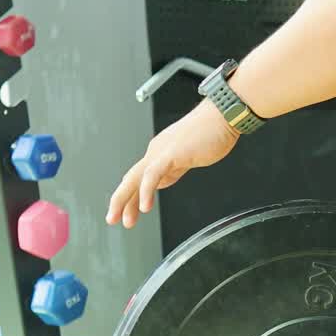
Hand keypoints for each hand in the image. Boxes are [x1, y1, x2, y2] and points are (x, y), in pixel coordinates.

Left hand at [106, 101, 240, 227]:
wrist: (222, 116)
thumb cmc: (212, 132)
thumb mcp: (188, 157)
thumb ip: (173, 169)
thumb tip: (162, 181)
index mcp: (159, 153)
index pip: (139, 179)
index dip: (132, 198)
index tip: (129, 214)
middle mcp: (156, 152)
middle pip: (130, 179)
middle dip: (120, 202)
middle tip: (113, 219)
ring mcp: (161, 153)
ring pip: (135, 178)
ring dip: (126, 200)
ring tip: (125, 219)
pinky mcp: (170, 154)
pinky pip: (153, 175)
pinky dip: (146, 191)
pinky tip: (144, 207)